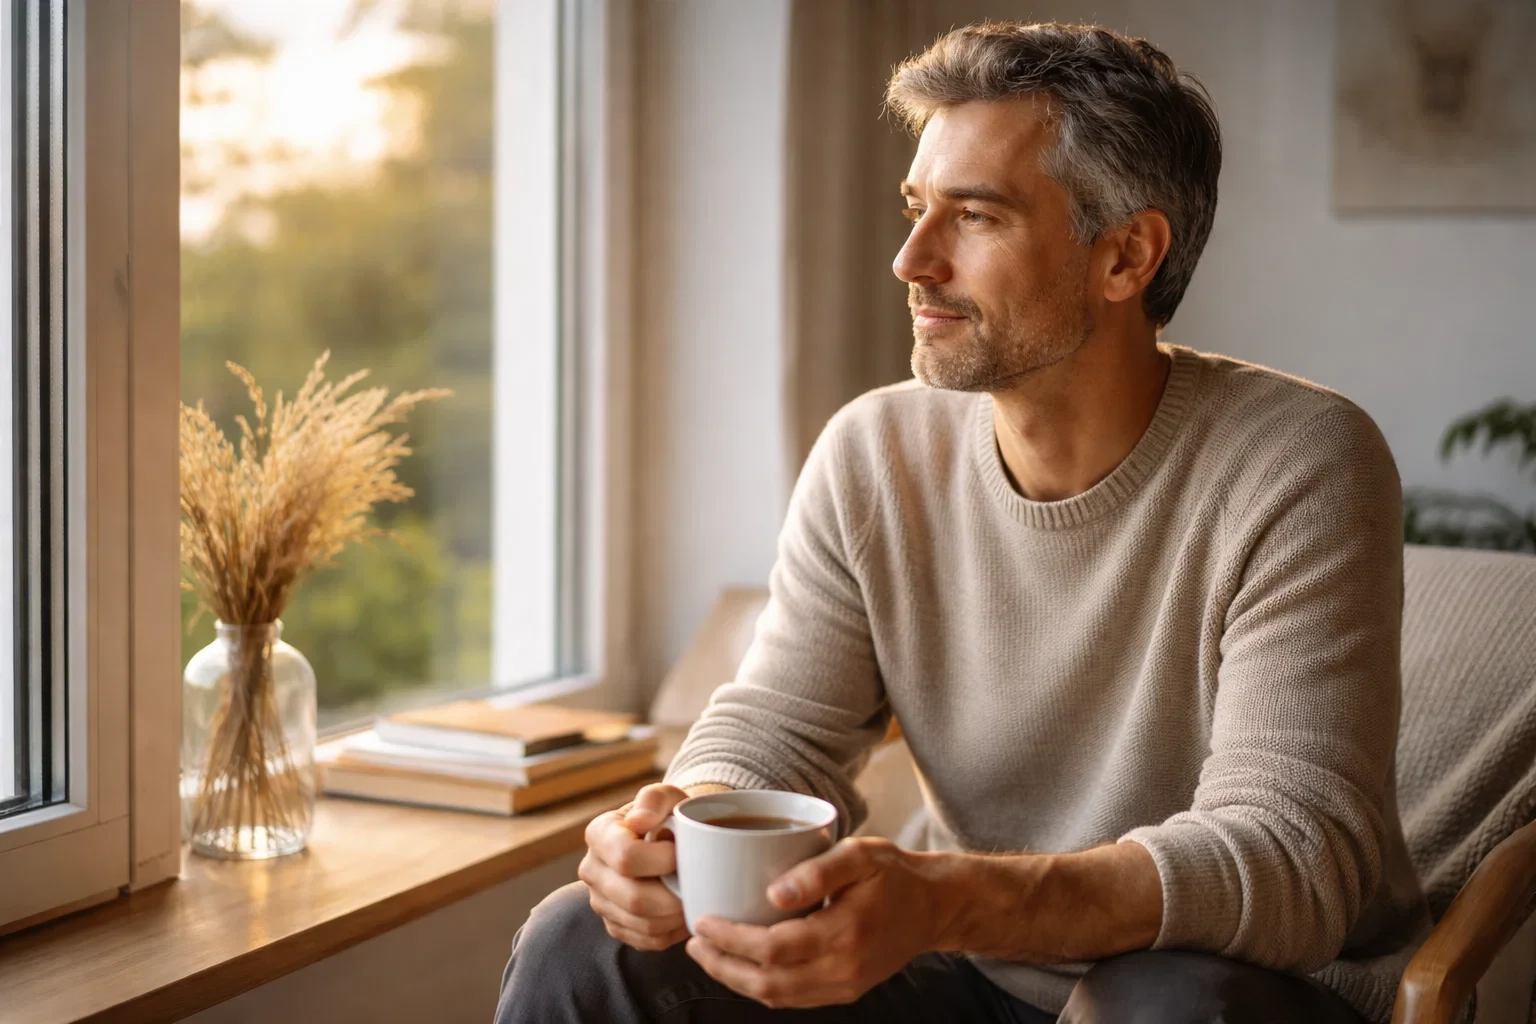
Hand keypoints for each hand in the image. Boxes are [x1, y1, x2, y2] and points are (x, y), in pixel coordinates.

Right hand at [577, 782, 690, 949]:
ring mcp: (601, 901)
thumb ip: (654, 799)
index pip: (626, 857)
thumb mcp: (666, 796)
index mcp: (599, 834)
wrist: (667, 837)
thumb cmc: (668, 815)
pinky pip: (647, 941)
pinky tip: (684, 912)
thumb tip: (639, 821)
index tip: (682, 853)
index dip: (662, 861)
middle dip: (675, 896)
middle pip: (635, 899)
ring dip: (677, 916)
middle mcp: (592, 870)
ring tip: (694, 897)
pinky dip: (673, 932)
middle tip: (698, 884)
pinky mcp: (615, 925)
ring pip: (643, 925)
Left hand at [684, 836, 951, 1007]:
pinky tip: (743, 966)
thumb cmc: (894, 872)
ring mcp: (845, 985)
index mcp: (845, 933)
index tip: (703, 922)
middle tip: (694, 943)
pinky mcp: (846, 990)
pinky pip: (795, 998)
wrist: (934, 906)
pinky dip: (763, 987)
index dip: (731, 940)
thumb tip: (772, 894)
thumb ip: (817, 872)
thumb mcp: (860, 855)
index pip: (774, 949)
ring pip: (778, 997)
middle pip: (768, 983)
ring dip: (737, 981)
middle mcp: (844, 969)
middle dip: (723, 966)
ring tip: (708, 955)